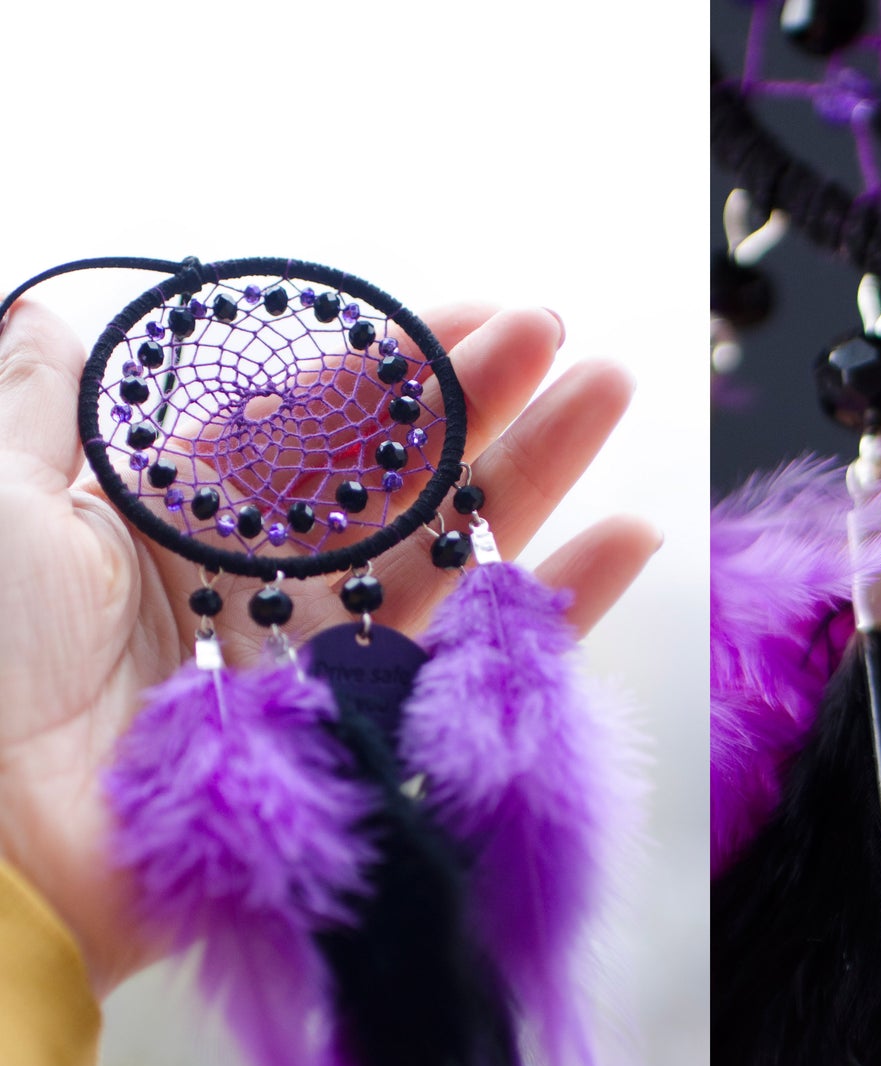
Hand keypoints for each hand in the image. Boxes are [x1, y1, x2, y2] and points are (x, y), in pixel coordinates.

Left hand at [0, 298, 654, 996]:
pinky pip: (483, 665)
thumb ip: (40, 412)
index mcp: (180, 524)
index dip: (395, 366)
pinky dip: (559, 612)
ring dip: (535, 480)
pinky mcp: (371, 740)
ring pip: (451, 558)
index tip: (478, 313)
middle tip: (563, 338)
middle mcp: (263, 590)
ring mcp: (325, 668)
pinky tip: (626, 541)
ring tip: (609, 399)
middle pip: (397, 483)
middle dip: (482, 405)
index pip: (312, 426)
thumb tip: (53, 322)